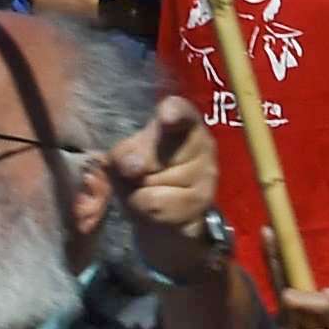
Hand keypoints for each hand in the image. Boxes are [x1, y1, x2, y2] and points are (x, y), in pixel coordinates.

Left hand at [108, 96, 225, 280]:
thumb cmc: (143, 175)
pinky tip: (154, 208)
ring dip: (136, 190)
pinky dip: (142, 208)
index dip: (174, 112)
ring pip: (149, 181)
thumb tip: (132, 168)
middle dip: (132, 167)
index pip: (181, 111)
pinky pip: (154, 203)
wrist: (165, 217)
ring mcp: (206, 172)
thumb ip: (123, 154)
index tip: (167, 116)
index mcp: (183, 122)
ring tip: (149, 191)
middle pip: (152, 152)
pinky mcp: (202, 200)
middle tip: (138, 173)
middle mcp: (203, 142)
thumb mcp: (125, 158)